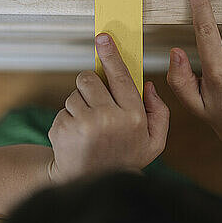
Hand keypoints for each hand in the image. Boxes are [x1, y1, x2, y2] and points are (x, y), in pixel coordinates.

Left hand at [48, 33, 169, 182]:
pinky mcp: (63, 129)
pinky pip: (63, 109)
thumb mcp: (154, 142)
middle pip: (89, 79)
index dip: (111, 55)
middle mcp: (109, 119)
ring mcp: (84, 124)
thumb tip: (147, 85)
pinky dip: (67, 119)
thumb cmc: (123, 158)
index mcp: (133, 117)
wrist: (87, 184)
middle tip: (96, 105)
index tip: (103, 38)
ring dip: (79, 105)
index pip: (121, 77)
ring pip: (74, 93)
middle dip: (90, 87)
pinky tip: (77, 137)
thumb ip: (159, 112)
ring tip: (88, 127)